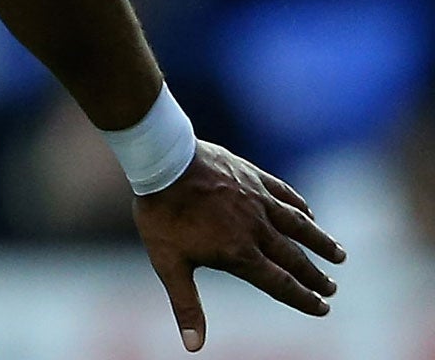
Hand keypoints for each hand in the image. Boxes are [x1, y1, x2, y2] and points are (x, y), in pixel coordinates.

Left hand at [132, 140, 346, 351]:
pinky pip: (284, 193)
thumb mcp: (168, 263)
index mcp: (240, 254)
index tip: (323, 308)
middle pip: (294, 257)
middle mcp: (256, 228)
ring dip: (320, 241)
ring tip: (340, 255)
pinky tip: (309, 212)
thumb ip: (186, 305)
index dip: (304, 299)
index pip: (281, 284)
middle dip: (315, 276)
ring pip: (298, 225)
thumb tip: (193, 347)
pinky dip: (300, 205)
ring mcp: (257, 200)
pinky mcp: (252, 175)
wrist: (162, 160)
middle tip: (332, 288)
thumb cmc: (162, 213)